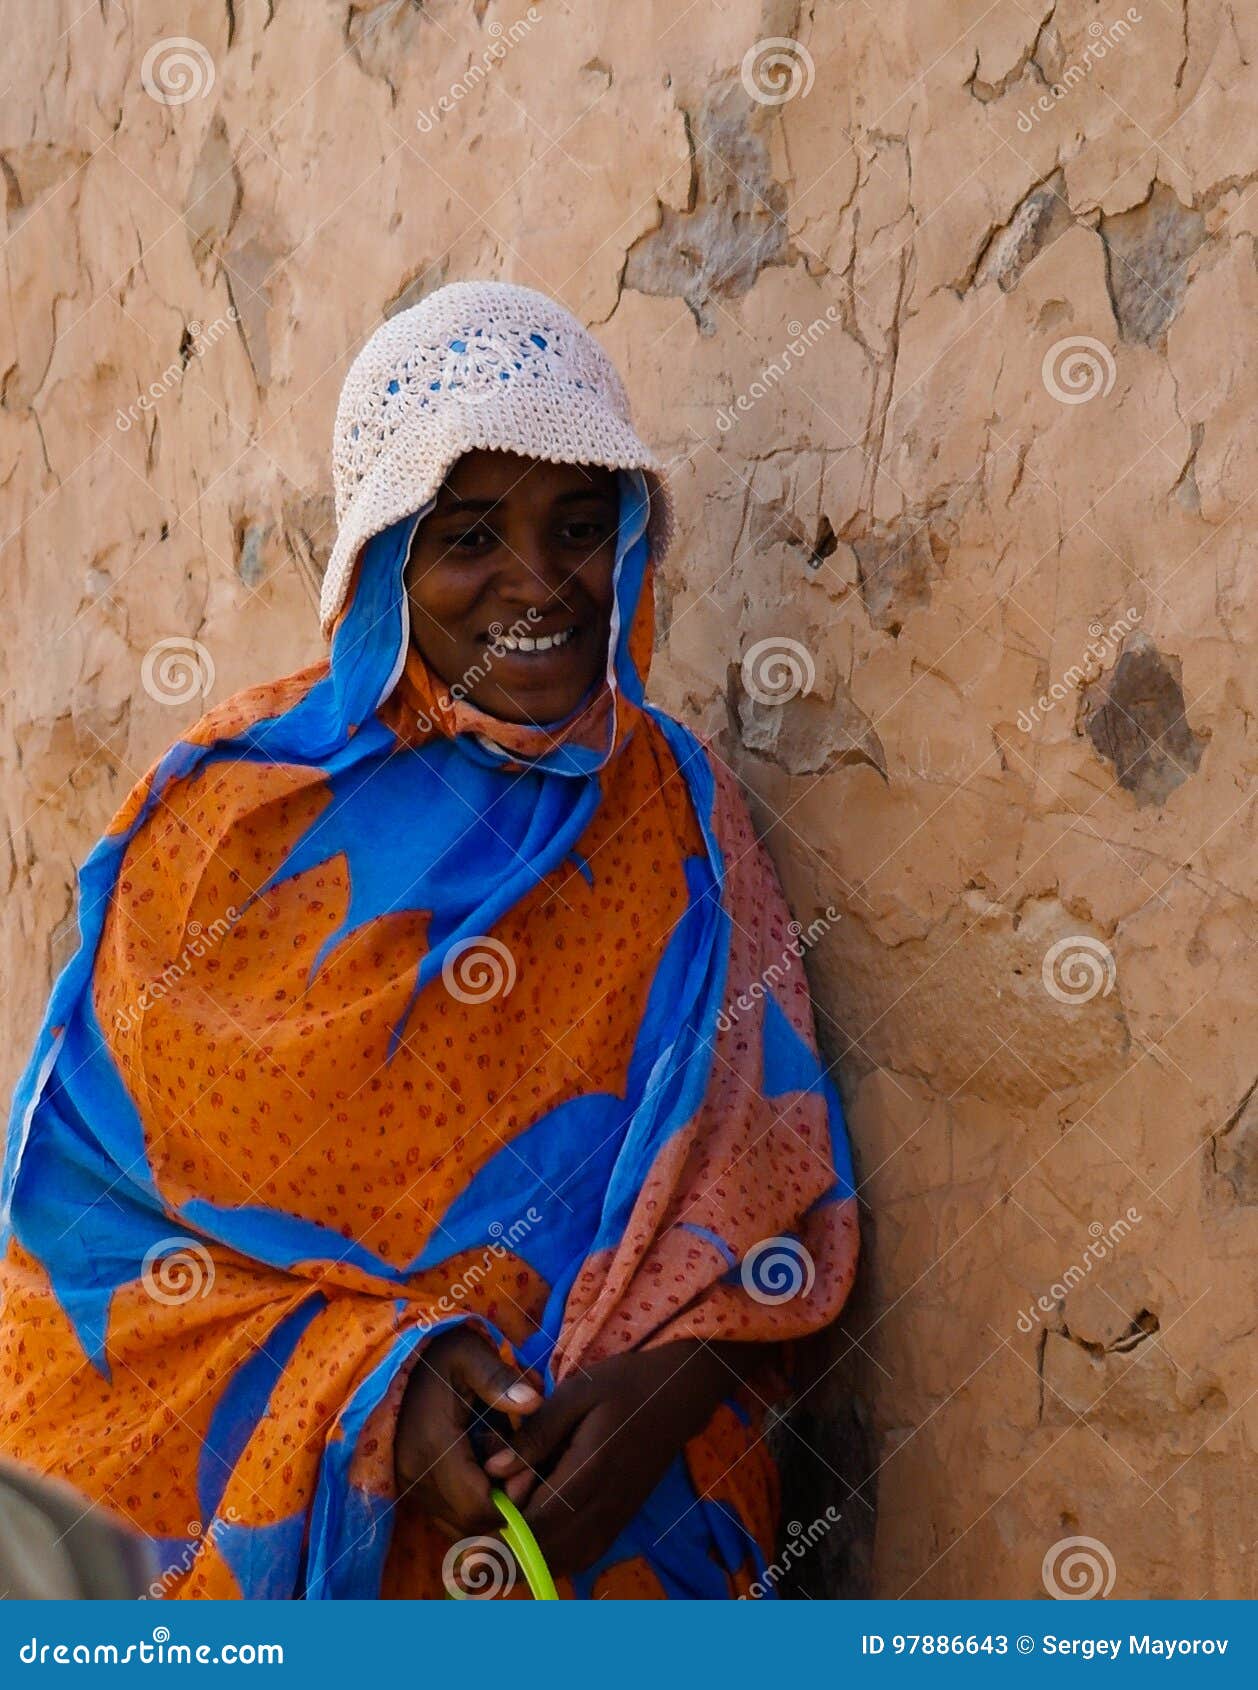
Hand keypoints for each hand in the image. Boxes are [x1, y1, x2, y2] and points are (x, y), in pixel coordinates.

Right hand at [394, 1326, 540, 1538]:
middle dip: (503, 1506)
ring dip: (487, 1507)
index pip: (477, 1506)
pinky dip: (471, 1505)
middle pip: (469, 1523)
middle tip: (523, 1471)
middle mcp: (416, 1474)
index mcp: (433, 1444)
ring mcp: (409, 1483)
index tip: (530, 1471)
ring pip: (457, 1525)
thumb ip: (500, 1379)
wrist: (398, 1359)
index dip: (511, 1500)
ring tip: (505, 1469)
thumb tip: (533, 1402)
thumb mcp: (471, 1353)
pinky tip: (486, 1473)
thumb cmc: (441, 1353)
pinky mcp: (409, 1486)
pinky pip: (446, 1516)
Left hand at [484, 1339, 737, 1577]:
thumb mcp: (575, 1394)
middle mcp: (605, 1506)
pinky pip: (580, 1556)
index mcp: (590, 1471)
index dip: (500, 1537)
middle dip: (504, 1554)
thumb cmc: (623, 1385)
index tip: (469, 1532)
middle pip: (546, 1553)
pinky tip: (530, 1539)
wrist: (677, 1395)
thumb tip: (493, 1471)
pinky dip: (550, 1557)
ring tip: (495, 1541)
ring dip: (525, 1560)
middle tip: (472, 1543)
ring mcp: (615, 1519)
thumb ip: (535, 1434)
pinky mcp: (619, 1522)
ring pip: (563, 1562)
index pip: (538, 1524)